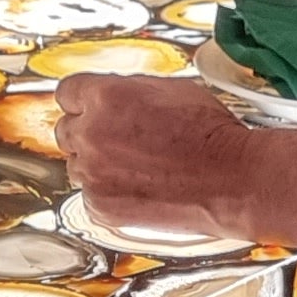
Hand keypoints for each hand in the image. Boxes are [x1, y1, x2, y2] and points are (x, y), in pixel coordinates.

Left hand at [56, 73, 258, 240]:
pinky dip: (107, 193)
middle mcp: (92, 134)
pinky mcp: (100, 206)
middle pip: (66, 130)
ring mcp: (93, 173)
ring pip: (76, 164)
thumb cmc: (210, 134)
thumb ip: (128, 91)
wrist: (230, 179)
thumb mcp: (168, 89)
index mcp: (105, 97)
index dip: (81, 101)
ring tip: (134, 166)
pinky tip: (137, 187)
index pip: (67, 93)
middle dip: (87, 132)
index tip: (87, 107)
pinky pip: (90, 195)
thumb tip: (114, 95)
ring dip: (96, 164)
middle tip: (116, 139)